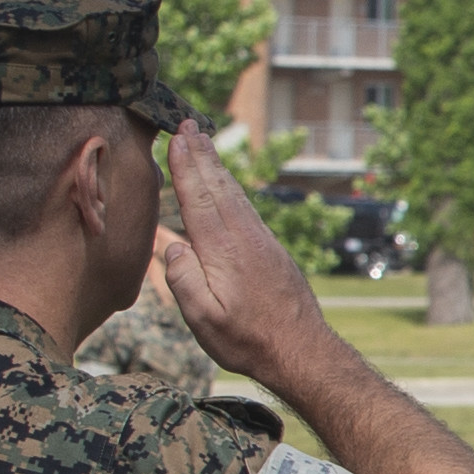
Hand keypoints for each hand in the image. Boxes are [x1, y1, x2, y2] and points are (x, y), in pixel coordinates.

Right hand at [151, 125, 330, 389]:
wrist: (300, 349)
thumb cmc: (247, 339)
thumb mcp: (204, 320)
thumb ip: (184, 280)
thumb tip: (173, 242)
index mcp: (222, 250)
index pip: (199, 198)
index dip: (186, 167)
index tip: (176, 138)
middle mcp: (244, 237)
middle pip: (218, 187)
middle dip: (201, 155)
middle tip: (187, 124)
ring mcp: (261, 241)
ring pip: (235, 195)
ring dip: (217, 167)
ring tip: (205, 142)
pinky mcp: (272, 249)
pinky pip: (247, 208)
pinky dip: (233, 188)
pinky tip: (228, 185)